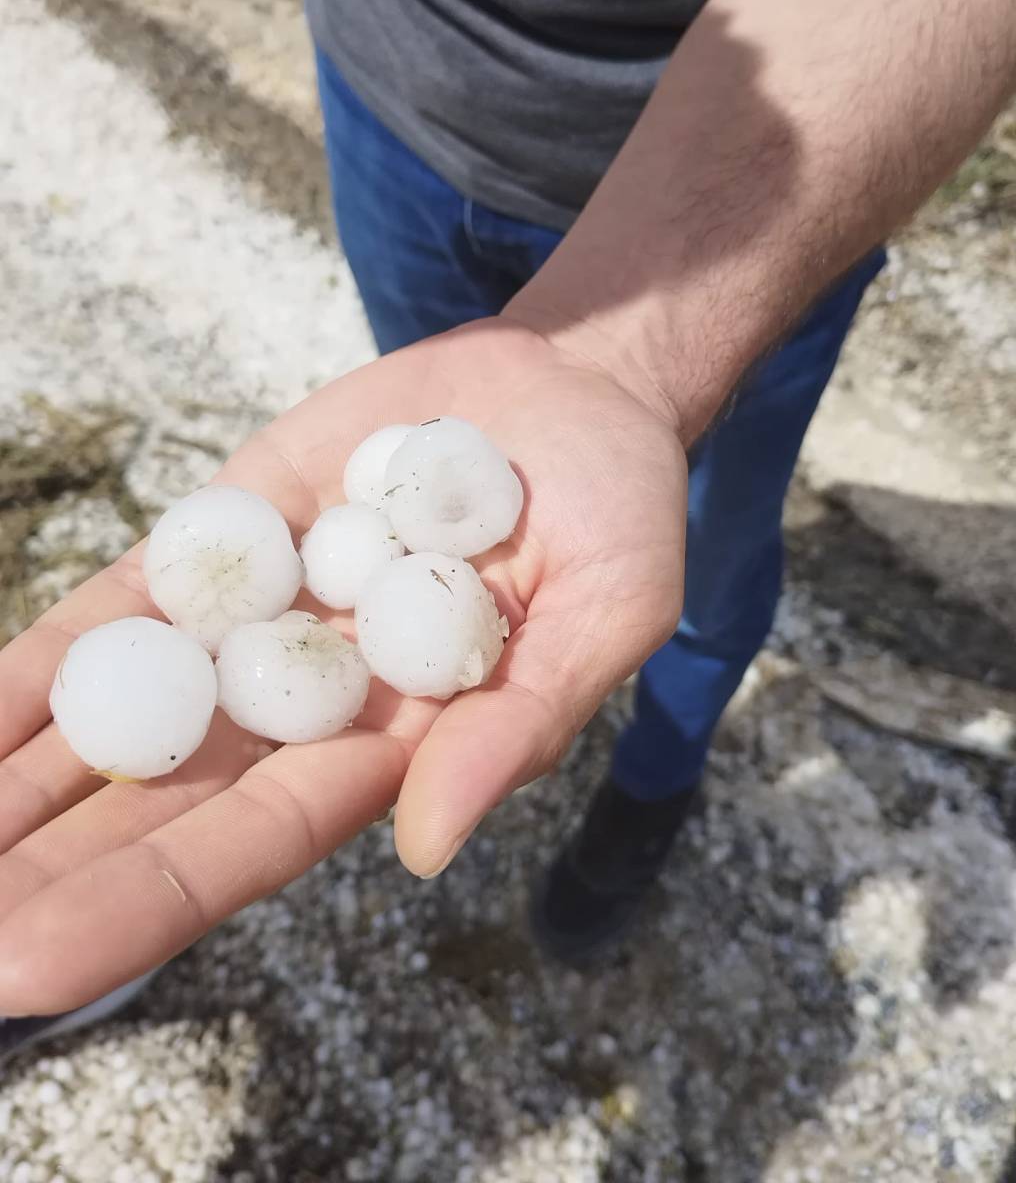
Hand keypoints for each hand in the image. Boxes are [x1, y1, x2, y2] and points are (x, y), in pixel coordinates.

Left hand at [0, 317, 685, 1012]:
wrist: (576, 388)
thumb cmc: (621, 515)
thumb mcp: (611, 616)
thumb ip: (521, 724)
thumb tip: (423, 844)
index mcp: (397, 738)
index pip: (258, 837)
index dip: (151, 898)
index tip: (32, 963)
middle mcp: (310, 689)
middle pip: (162, 792)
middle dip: (53, 859)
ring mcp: (263, 605)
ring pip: (126, 704)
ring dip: (25, 770)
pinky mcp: (236, 522)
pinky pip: (132, 591)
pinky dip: (50, 652)